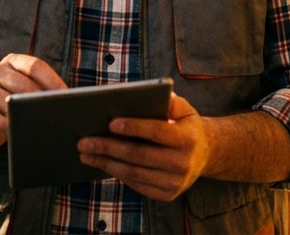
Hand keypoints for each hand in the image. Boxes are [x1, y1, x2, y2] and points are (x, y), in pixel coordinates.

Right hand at [0, 53, 66, 152]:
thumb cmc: (10, 105)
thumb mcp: (24, 92)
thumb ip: (39, 90)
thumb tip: (64, 100)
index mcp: (11, 62)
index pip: (34, 66)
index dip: (52, 81)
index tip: (66, 96)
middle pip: (23, 84)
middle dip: (41, 101)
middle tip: (56, 115)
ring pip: (9, 103)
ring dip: (26, 116)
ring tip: (41, 127)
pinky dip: (12, 129)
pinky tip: (20, 134)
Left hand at [76, 92, 209, 200]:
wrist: (205, 155)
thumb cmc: (186, 126)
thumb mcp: (185, 109)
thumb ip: (169, 102)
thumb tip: (146, 94)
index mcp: (187, 139)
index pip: (156, 132)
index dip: (133, 127)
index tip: (110, 123)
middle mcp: (183, 163)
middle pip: (138, 155)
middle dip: (108, 148)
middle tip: (83, 142)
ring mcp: (175, 182)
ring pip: (133, 173)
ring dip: (106, 163)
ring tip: (86, 153)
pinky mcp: (167, 195)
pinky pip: (136, 185)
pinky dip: (117, 173)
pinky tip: (102, 163)